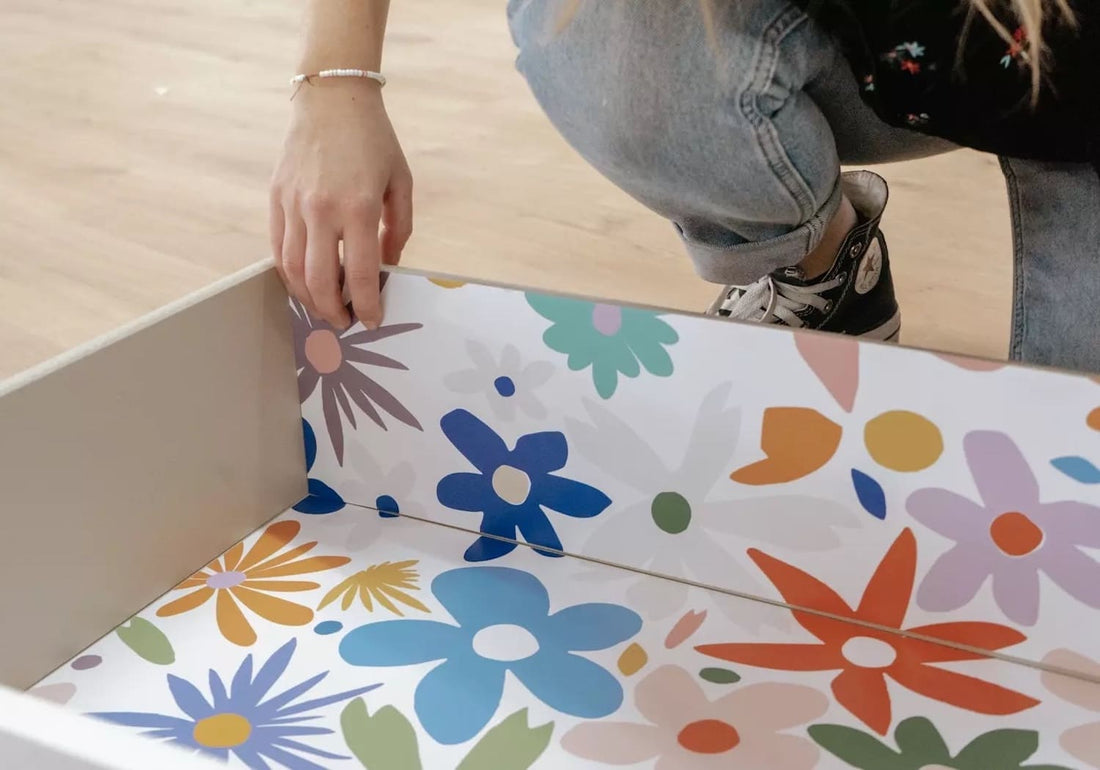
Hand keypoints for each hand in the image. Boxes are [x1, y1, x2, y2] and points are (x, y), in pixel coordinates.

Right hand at [270, 82, 412, 328]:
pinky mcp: (276, 198)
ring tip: (324, 308)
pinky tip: (304, 282)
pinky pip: (278, 248)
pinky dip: (289, 273)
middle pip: (320, 280)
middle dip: (332, 311)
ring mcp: (294, 204)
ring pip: (292, 270)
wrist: (332, 98)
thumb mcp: (401, 183)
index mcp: (360, 207)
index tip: (371, 321)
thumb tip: (389, 266)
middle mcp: (322, 209)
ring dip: (308, 298)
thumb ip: (399, 229)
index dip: (367, 305)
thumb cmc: (373, 140)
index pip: (361, 274)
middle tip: (344, 323)